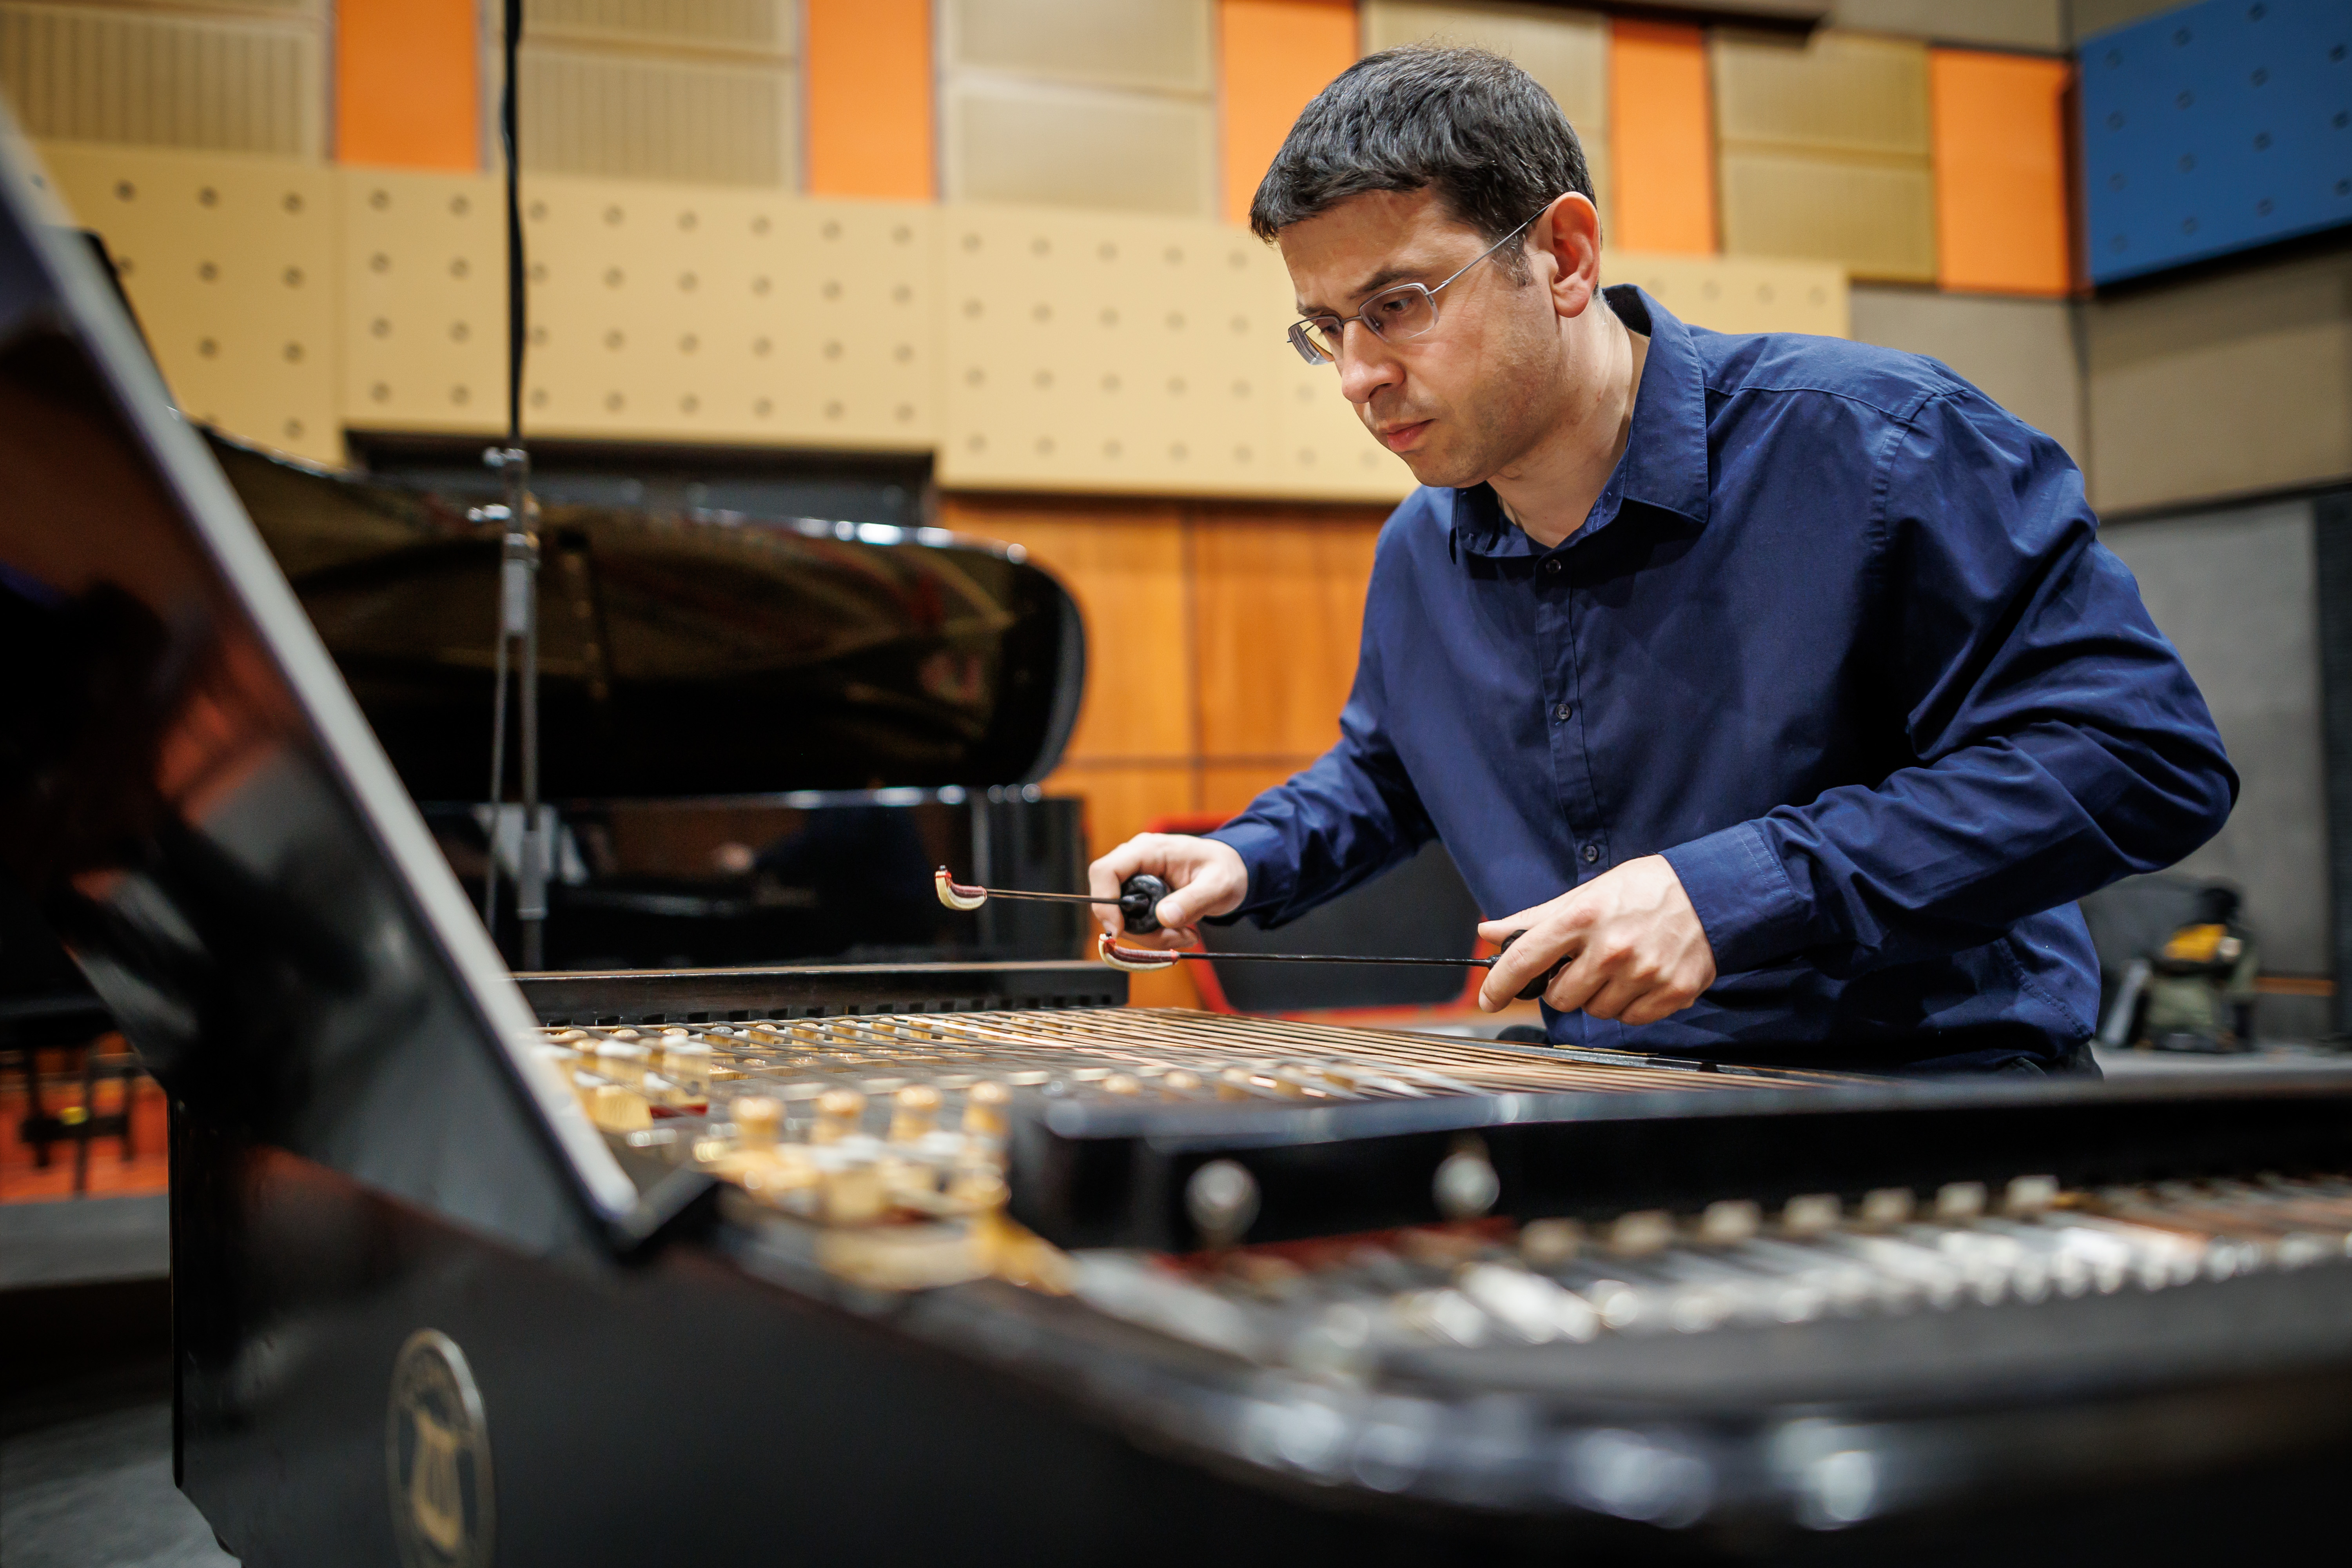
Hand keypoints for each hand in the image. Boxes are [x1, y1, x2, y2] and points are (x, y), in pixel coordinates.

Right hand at [1088, 834, 1247, 949]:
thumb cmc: (1225, 870)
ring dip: (1151, 935)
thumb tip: (1164, 917)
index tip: (1118, 931)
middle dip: (1138, 929)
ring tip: (1186, 935)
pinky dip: (1155, 934)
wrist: (1230, 871)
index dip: (1104, 902)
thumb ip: (1193, 900)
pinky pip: (1134, 921)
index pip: (1106, 871)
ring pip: (1123, 917)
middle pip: (1111, 901)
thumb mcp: (1219, 885)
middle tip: (1174, 938)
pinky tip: (1180, 932)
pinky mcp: (1140, 895)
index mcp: (1148, 849)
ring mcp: (1135, 879)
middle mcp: (1135, 862)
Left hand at [1477, 855, 1715, 1022]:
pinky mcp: (1673, 993)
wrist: (1711, 892)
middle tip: (1584, 964)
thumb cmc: (1643, 890)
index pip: (1526, 960)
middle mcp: (1612, 948)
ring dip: (1599, 996)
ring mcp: (1644, 974)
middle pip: (1561, 998)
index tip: (1488, 999)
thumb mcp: (1586, 893)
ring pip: (1597, 1011)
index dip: (1499, 985)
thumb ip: (1535, 919)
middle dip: (1564, 986)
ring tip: (1619, 966)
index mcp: (1583, 917)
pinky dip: (1630, 1004)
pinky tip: (1641, 977)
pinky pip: (1631, 1019)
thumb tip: (1489, 931)